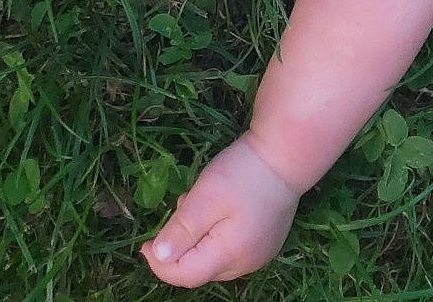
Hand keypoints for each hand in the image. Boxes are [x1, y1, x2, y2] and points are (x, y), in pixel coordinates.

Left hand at [141, 133, 301, 287]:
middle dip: (180, 246)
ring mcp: (259, 255)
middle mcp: (246, 264)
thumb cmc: (243, 174)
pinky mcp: (265, 243)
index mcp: (229, 255)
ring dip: (197, 238)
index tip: (145, 243)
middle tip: (181, 206)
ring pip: (214, 259)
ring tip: (199, 201)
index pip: (185, 275)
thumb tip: (159, 257)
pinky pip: (230, 249)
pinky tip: (219, 208)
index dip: (160, 264)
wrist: (287, 156)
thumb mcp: (205, 197)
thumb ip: (181, 230)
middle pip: (200, 269)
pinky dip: (215, 235)